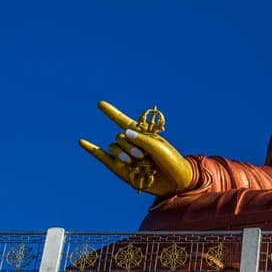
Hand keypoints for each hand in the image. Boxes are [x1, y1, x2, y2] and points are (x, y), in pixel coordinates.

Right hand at [79, 101, 193, 196]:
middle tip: (142, 156)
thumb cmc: (171, 161)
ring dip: (121, 153)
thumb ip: (142, 139)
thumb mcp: (159, 147)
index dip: (112, 113)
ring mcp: (126, 156)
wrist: (175, 182)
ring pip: (113, 148)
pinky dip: (93, 150)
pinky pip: (103, 158)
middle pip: (120, 137)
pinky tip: (81, 141)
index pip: (124, 121)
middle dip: (129, 145)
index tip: (100, 103)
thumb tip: (124, 132)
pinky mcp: (120, 169)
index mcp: (143, 135)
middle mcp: (132, 144)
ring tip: (134, 161)